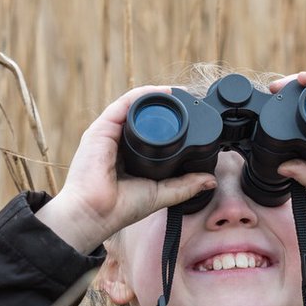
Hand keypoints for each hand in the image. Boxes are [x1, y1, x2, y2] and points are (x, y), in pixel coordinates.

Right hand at [35, 86, 216, 252]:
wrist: (95, 212)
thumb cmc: (120, 208)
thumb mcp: (160, 193)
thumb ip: (185, 186)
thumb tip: (210, 181)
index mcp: (128, 156)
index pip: (149, 132)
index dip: (168, 122)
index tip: (189, 116)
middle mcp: (117, 141)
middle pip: (141, 116)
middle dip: (163, 106)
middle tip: (187, 100)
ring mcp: (108, 133)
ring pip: (133, 107)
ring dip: (155, 96)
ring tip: (177, 93)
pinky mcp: (101, 129)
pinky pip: (123, 104)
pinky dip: (142, 95)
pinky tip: (160, 92)